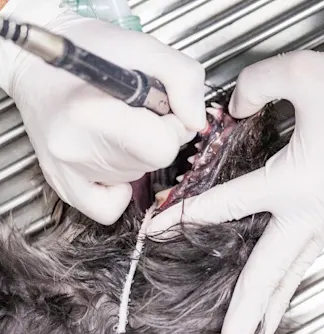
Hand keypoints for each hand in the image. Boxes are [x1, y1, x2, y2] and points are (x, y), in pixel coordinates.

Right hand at [0, 0, 205, 224]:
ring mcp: (67, 172)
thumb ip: (184, 78)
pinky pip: (107, 210)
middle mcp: (76, 149)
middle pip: (153, 163)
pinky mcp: (63, 185)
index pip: (162, 147)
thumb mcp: (148, 47)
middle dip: (158, 136)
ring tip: (118, 123)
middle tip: (137, 112)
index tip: (160, 108)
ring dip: (139, 153)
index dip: (172, 127)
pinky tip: (113, 159)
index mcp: (93, 113)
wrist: (40, 65)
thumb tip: (195, 122)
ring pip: (135, 178)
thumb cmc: (92, 52)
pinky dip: (119, 190)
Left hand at [148, 29, 323, 333]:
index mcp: (293, 182)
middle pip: (270, 272)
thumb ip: (251, 87)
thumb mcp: (298, 73)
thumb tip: (231, 107)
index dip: (186, 216)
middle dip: (247, 312)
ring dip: (273, 306)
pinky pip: (306, 254)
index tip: (157, 229)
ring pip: (293, 272)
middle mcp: (309, 211)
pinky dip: (290, 278)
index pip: (226, 206)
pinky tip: (283, 286)